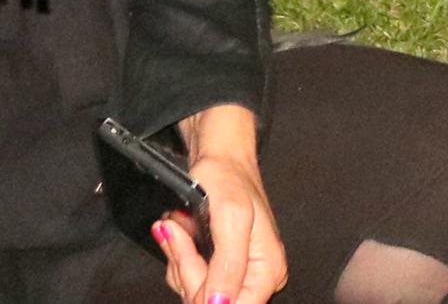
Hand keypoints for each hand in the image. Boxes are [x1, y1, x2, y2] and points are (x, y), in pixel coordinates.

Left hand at [158, 134, 283, 303]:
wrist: (219, 158)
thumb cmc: (228, 177)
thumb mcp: (230, 218)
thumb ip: (228, 265)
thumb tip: (220, 303)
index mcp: (269, 269)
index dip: (207, 295)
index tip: (192, 262)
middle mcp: (257, 276)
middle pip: (210, 302)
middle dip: (188, 270)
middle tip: (181, 234)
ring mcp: (236, 273)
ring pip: (194, 292)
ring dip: (180, 260)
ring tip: (181, 228)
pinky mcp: (219, 267)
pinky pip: (188, 280)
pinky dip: (178, 258)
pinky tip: (181, 234)